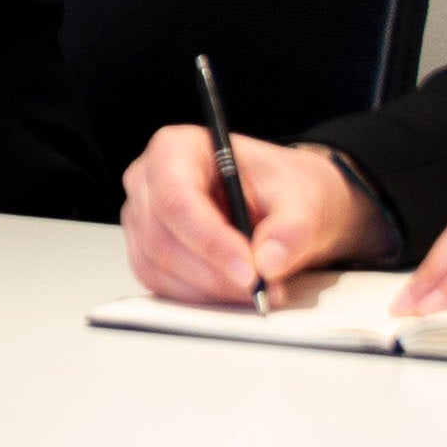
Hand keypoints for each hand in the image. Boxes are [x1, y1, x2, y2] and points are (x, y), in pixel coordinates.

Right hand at [119, 128, 388, 306]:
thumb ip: (292, 228)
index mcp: (177, 149)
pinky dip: (200, 297)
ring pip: (158, 266)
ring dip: (209, 289)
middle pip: (161, 237)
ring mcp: (142, 220)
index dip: (209, 239)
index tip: (249, 270)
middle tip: (261, 288)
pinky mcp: (147, 254)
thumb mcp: (304, 198)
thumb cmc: (284, 189)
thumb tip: (268, 261)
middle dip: (213, 272)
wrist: (285, 207)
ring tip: (257, 291)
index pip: (176, 197)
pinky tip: (234, 292)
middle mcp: (149, 182)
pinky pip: (160, 285)